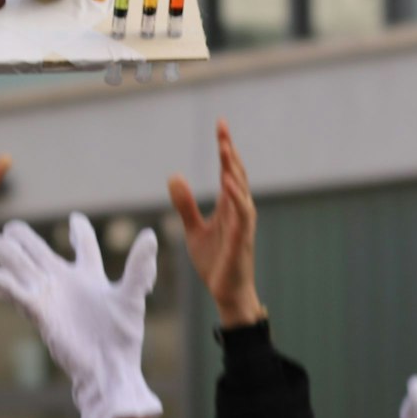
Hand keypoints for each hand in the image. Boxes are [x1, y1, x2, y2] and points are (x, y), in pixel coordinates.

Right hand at [0, 214, 162, 417]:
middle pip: (42, 252)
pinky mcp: (39, 312)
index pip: (84, 246)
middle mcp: (67, 283)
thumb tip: (150, 235)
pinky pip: (16, 291)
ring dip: (9, 254)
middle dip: (27, 239)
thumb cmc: (123, 339)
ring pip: (24, 268)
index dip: (79, 231)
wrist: (108, 370)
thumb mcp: (131, 297)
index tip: (75, 220)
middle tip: (12, 227)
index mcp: (91, 277)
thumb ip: (139, 267)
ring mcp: (50, 297)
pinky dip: (0, 279)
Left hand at [168, 119, 265, 327]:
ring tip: (225, 150)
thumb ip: (185, 205)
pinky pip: (242, 216)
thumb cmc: (215, 261)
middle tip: (222, 128)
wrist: (225, 292)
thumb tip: (174, 176)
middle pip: (236, 174)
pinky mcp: (241, 240)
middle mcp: (238, 210)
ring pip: (241, 191)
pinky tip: (228, 184)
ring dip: (234, 170)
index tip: (221, 124)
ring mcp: (242, 225)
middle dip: (230, 151)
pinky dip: (236, 198)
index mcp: (228, 206)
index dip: (225, 148)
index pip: (227, 170)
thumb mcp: (193, 229)